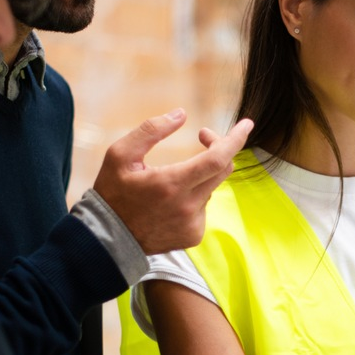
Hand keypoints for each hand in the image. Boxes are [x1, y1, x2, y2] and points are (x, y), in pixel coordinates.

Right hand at [92, 109, 252, 254]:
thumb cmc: (112, 193)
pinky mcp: (193, 236)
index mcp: (171, 184)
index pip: (217, 159)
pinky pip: (203, 208)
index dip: (235, 139)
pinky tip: (170, 203)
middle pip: (222, 170)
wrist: (108, 239)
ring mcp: (193, 224)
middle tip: (203, 136)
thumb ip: (151, 131)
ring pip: (211, 188)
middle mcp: (188, 206)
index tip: (246, 124)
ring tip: (171, 178)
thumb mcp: (120, 155)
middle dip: (219, 148)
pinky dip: (194, 197)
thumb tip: (182, 114)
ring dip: (201, 175)